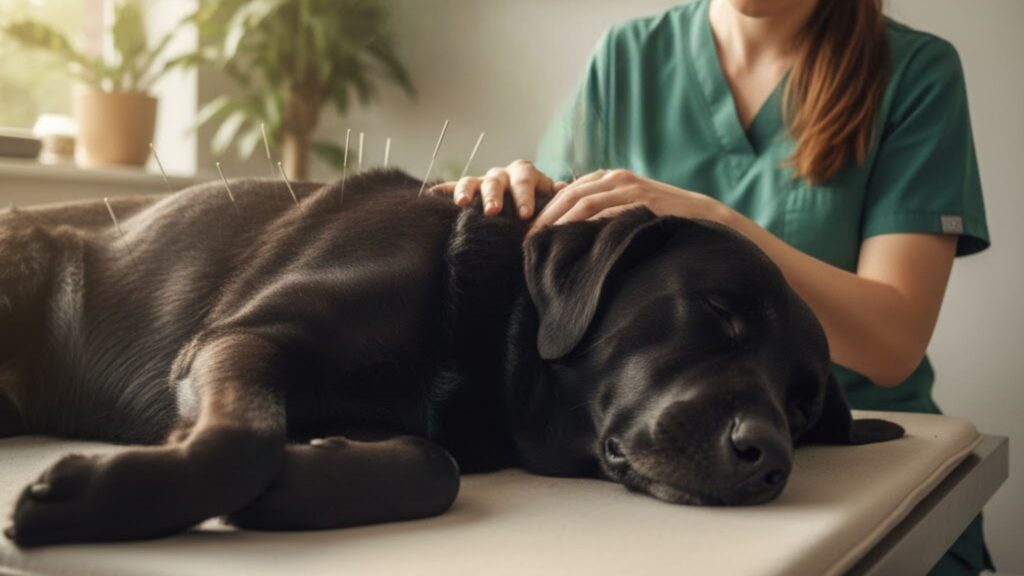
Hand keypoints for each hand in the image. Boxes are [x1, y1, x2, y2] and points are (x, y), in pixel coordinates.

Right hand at [429, 159, 567, 218]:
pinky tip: (431, 195)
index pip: (524, 180)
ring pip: (472, 181)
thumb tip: (564, 188)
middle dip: (494, 196)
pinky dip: (442, 190)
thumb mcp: (551, 200)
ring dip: (466, 191)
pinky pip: (451, 187)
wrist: (527, 206)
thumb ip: (556, 197)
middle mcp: (502, 174)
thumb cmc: (540, 206)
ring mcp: (482, 181)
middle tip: (493, 212)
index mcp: (524, 174)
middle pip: (496, 181)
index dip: (525, 196)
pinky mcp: (467, 190)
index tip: (526, 214)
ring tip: (462, 204)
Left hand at [528, 169, 730, 235]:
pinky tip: (569, 239)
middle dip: (544, 217)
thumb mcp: (629, 210)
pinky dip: (583, 224)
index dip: (545, 212)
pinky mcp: (640, 201)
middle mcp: (616, 178)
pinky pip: (605, 211)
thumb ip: (604, 213)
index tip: (529, 234)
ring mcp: (629, 187)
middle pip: (568, 194)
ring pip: (582, 201)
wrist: (704, 218)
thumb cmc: (663, 220)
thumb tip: (572, 234)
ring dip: (557, 222)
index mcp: (610, 178)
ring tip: (541, 241)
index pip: (567, 192)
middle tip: (527, 241)